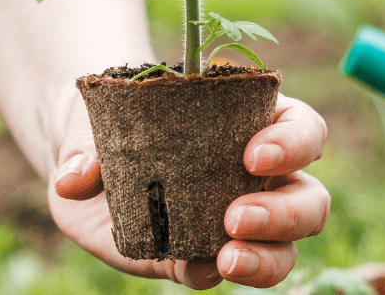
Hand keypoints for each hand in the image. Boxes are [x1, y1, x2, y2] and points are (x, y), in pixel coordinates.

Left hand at [48, 94, 329, 288]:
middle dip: (284, 213)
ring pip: (282, 249)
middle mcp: (257, 178)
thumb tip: (76, 179)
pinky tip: (197, 267)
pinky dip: (210, 272)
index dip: (294, 143)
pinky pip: (217, 272)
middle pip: (308, 199)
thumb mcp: (101, 112)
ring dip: (265, 257)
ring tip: (228, 256)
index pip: (303, 130)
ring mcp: (231, 222)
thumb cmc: (114, 116)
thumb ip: (88, 142)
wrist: (83, 155)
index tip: (254, 155)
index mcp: (254, 123)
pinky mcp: (196, 256)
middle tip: (236, 216)